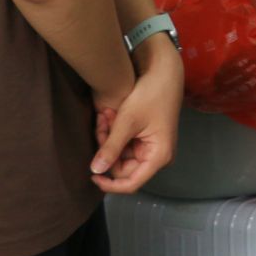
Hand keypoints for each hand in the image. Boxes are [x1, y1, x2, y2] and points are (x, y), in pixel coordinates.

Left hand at [90, 50, 182, 193]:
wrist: (163, 72)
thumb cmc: (151, 95)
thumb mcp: (127, 122)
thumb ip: (111, 148)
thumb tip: (95, 171)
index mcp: (159, 156)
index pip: (131, 183)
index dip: (109, 184)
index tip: (91, 175)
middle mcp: (157, 155)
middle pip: (122, 167)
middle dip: (107, 149)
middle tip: (100, 125)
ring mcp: (151, 146)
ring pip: (120, 154)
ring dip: (108, 136)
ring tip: (105, 115)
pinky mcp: (145, 137)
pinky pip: (123, 143)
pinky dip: (114, 131)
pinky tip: (110, 115)